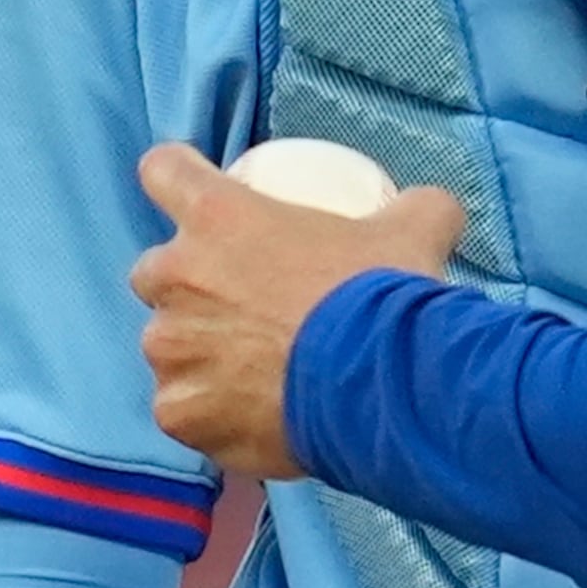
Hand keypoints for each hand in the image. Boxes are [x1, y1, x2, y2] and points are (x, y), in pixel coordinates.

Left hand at [129, 143, 466, 478]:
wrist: (384, 387)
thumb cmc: (385, 297)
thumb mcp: (415, 228)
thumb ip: (412, 209)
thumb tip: (431, 209)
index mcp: (218, 217)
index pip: (164, 171)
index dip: (177, 175)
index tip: (196, 191)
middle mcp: (179, 278)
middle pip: (155, 270)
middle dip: (186, 284)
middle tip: (242, 303)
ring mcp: (172, 350)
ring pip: (168, 346)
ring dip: (199, 352)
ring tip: (254, 370)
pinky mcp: (179, 412)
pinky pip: (184, 407)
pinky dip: (212, 412)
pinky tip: (253, 416)